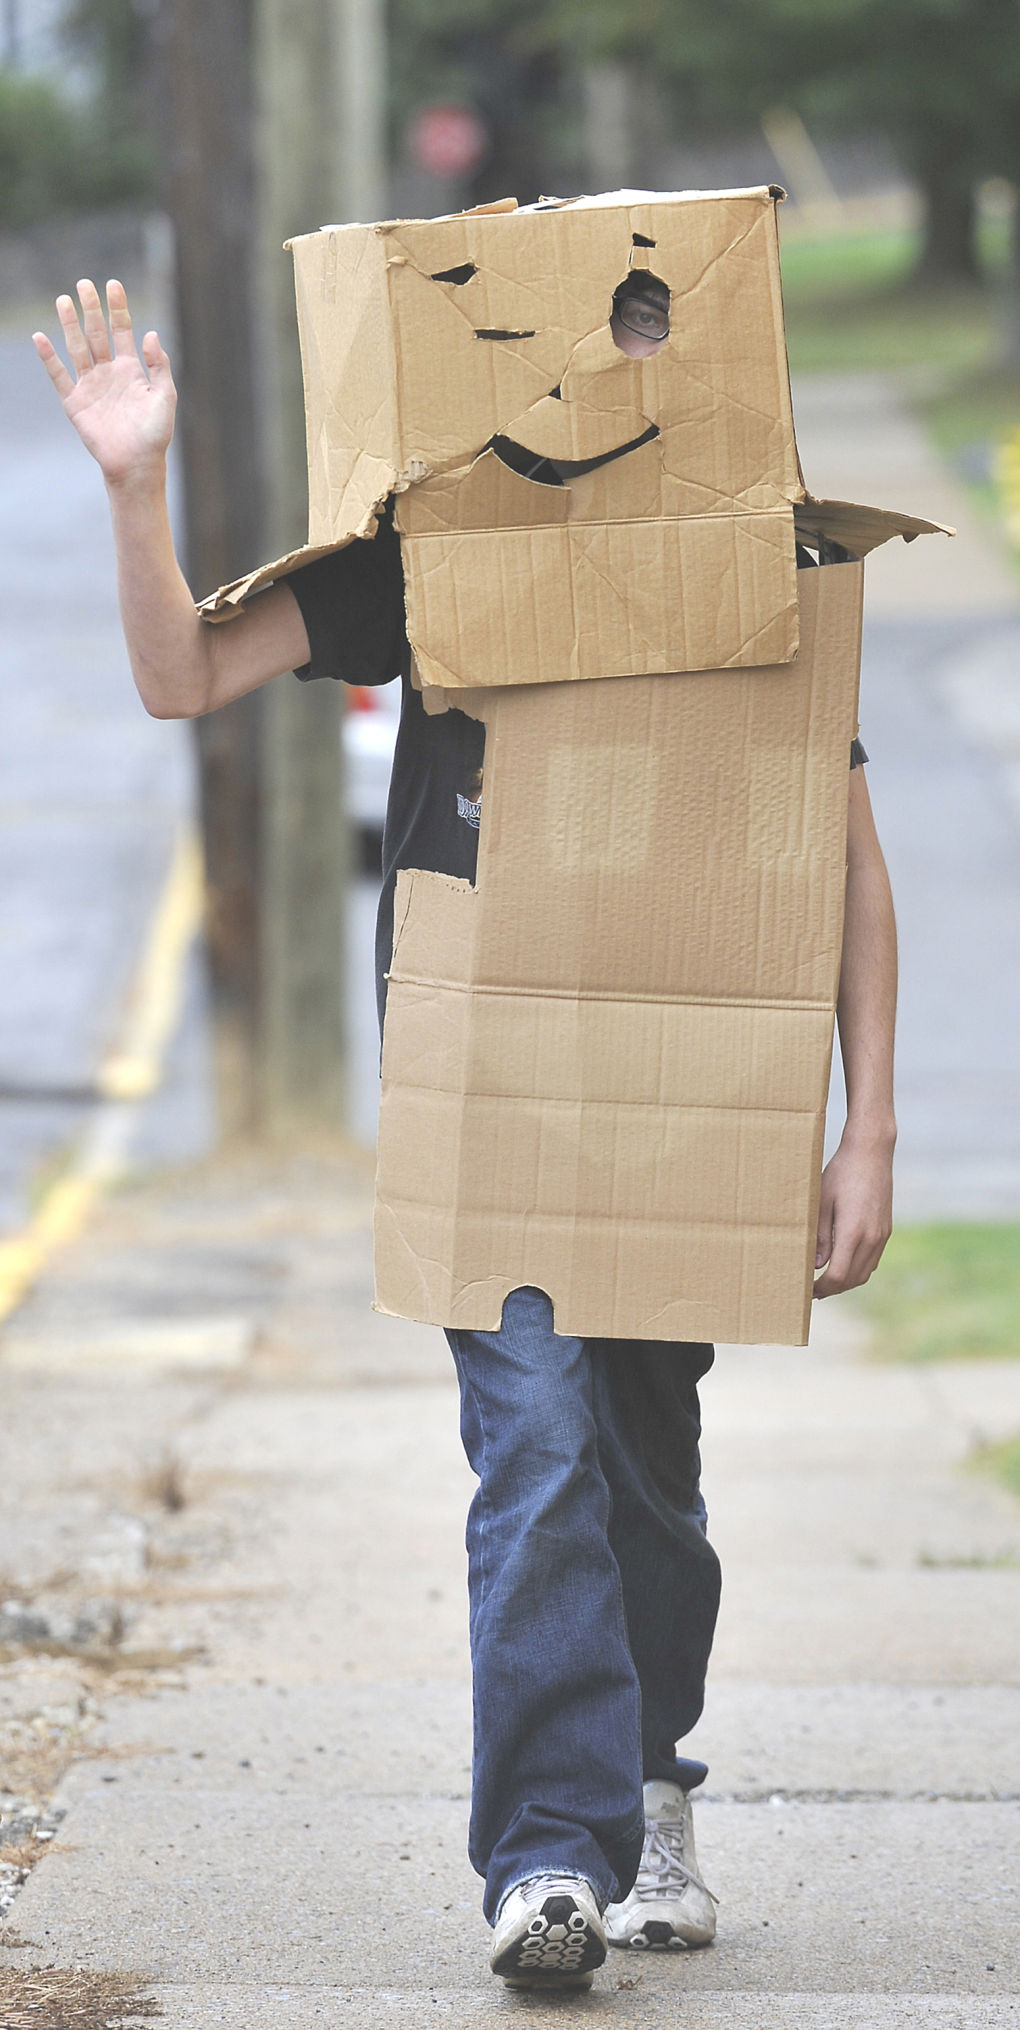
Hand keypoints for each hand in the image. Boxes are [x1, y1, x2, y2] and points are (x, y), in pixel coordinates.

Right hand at [33, 278, 175, 488]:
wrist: (137, 464)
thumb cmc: (155, 433)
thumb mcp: (165, 396)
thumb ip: (159, 365)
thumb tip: (150, 333)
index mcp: (131, 369)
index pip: (122, 331)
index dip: (118, 308)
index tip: (113, 285)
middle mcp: (109, 373)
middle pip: (97, 333)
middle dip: (91, 309)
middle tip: (84, 284)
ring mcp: (90, 386)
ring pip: (78, 348)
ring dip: (70, 324)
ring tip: (63, 300)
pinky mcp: (75, 402)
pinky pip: (59, 376)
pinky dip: (49, 358)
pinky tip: (40, 338)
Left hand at [813, 1131, 893, 1298]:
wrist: (871, 1153)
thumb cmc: (841, 1173)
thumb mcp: (821, 1202)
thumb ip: (820, 1236)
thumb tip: (817, 1264)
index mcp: (854, 1232)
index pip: (838, 1275)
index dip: (821, 1288)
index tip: (806, 1290)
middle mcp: (872, 1238)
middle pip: (852, 1279)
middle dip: (832, 1289)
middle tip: (812, 1291)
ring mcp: (882, 1235)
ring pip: (865, 1273)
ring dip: (845, 1282)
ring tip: (825, 1283)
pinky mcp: (886, 1230)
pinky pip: (872, 1261)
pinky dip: (857, 1270)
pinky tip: (843, 1266)